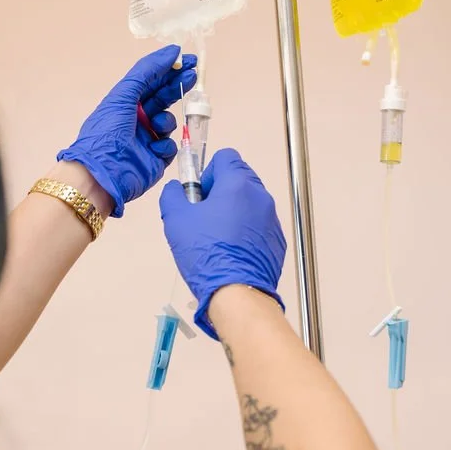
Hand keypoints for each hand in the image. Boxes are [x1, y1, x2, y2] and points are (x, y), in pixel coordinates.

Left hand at [57, 45, 197, 217]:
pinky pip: (171, 146)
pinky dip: (165, 145)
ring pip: (169, 123)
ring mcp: (147, 139)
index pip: (152, 82)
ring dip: (166, 121)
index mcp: (126, 104)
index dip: (169, 70)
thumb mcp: (124, 95)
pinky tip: (154, 147)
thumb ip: (147, 71)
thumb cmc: (107, 132)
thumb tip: (172, 51)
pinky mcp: (157, 159)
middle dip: (177, 87)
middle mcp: (137, 120)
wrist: (103, 173)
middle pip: (163, 98)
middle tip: (193, 76)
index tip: (189, 60)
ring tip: (157, 126)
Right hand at [159, 148, 286, 337]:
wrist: (237, 293)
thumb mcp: (176, 219)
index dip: (208, 172)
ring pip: (250, 203)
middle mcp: (260, 196)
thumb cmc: (206, 252)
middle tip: (204, 219)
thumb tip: (177, 188)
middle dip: (221, 192)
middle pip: (239, 179)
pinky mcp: (277, 241)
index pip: (226, 157)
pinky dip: (246, 233)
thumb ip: (173, 194)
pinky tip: (232, 254)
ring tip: (217, 240)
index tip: (200, 196)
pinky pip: (259, 226)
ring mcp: (272, 219)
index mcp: (238, 183)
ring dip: (234, 212)